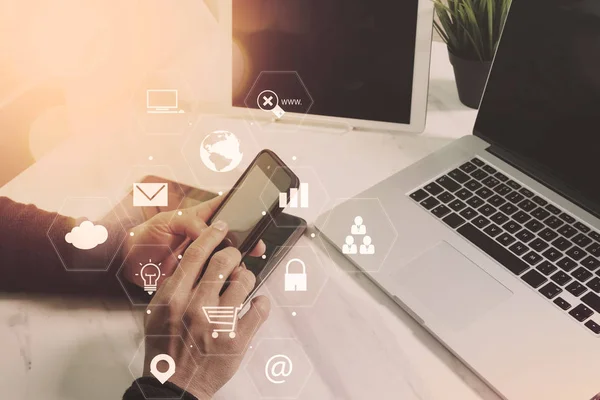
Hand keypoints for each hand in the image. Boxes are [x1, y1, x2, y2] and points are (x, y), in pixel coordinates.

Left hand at [121, 196, 265, 287]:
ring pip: (228, 257)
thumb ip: (190, 223)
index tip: (255, 213)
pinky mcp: (199, 274)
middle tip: (256, 246)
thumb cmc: (145, 237)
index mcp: (200, 218)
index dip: (242, 208)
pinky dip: (225, 279)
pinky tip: (229, 280)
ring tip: (240, 265)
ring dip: (236, 261)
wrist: (128, 265)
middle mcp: (205, 237)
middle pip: (234, 236)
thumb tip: (212, 232)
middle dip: (247, 240)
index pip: (226, 207)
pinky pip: (216, 276)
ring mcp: (204, 256)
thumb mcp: (167, 222)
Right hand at [142, 220, 270, 398]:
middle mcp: (197, 307)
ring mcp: (220, 323)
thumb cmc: (166, 348)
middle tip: (234, 258)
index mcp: (174, 298)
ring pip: (246, 280)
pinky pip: (260, 308)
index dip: (212, 236)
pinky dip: (261, 302)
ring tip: (242, 283)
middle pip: (225, 261)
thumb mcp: (157, 311)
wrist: (174, 385)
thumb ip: (172, 284)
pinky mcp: (238, 339)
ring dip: (246, 277)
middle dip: (233, 254)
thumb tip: (190, 258)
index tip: (221, 229)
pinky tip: (256, 303)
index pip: (196, 254)